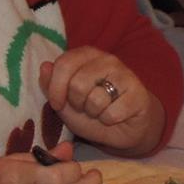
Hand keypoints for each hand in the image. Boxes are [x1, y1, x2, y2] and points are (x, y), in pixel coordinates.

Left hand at [38, 47, 162, 152]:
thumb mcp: (63, 101)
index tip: (57, 103)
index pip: (63, 64)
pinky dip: (109, 120)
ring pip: (95, 99)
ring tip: (100, 110)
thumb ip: (50, 84)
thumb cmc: (91, 111)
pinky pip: (112, 113)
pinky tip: (115, 116)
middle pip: (77, 84)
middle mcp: (107, 59)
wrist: (123, 128)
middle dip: (77, 104)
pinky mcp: (138, 93)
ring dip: (94, 113)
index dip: (55, 89)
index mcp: (86, 55)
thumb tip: (45, 66)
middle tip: (85, 107)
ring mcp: (125, 74)